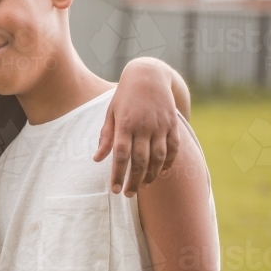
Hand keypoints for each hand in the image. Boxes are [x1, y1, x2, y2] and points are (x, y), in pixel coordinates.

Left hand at [94, 60, 180, 196]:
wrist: (148, 76)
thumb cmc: (124, 97)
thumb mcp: (110, 113)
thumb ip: (106, 137)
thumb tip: (97, 159)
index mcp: (125, 124)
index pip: (120, 155)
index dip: (117, 174)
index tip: (113, 189)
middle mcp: (143, 126)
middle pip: (140, 160)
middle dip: (134, 180)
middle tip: (128, 194)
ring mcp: (160, 126)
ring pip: (158, 157)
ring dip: (151, 175)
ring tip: (143, 186)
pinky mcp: (172, 124)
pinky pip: (173, 148)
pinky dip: (169, 163)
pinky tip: (161, 173)